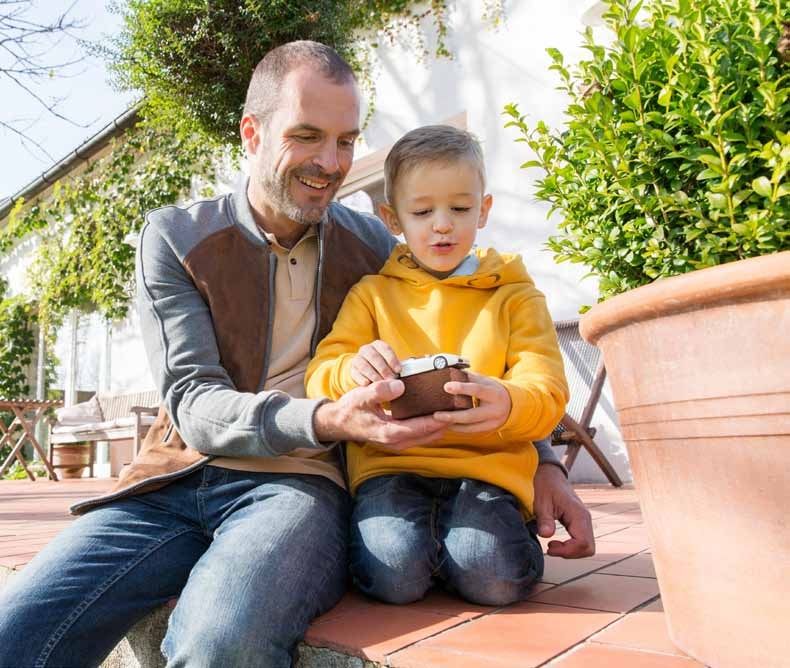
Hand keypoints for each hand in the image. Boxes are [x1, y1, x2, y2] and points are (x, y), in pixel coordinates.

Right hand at [313, 379, 446, 450]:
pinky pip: (420, 436)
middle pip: (429, 435)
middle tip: (459, 408)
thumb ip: (380, 390)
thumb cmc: (350, 409)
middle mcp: (396, 441)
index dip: (438, 419)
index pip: (421, 427)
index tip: (453, 408)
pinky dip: (431, 427)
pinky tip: (438, 415)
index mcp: (389, 432)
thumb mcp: (362, 395)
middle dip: (445, 423)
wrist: (339, 423)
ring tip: (454, 411)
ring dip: (440, 426)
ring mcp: (397, 442)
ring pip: (427, 438)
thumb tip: (400, 385)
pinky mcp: (398, 439)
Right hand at [350, 340, 400, 385]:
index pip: (385, 348)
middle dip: (383, 369)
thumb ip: (396, 369)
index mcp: (378, 345)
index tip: (398, 370)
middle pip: (374, 356)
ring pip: (364, 365)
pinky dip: (362, 379)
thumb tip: (400, 379)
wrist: (368, 375)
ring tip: (381, 384)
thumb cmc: (385, 370)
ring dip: (374, 375)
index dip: (392, 359)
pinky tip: (368, 384)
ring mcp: (358, 359)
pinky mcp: (352, 370)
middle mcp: (366, 349)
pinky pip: (356, 373)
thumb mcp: (391, 366)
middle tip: (390, 380)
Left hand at [433, 371, 511, 432]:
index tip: (446, 386)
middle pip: (471, 415)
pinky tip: (447, 424)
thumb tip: (446, 369)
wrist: (510, 404)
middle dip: (452, 416)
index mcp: (493, 392)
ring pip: (470, 426)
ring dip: (452, 424)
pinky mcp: (489, 430)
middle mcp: (495, 409)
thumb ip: (467, 376)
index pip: (477, 389)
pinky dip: (458, 428)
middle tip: (436, 414)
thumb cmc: (490, 389)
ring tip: (437, 420)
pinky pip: (471, 431)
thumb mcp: (483, 380)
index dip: (462, 388)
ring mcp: (493, 422)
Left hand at [533, 463, 594, 557]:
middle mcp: (585, 519)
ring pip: (587, 546)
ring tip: (552, 545)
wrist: (549, 475)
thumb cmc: (545, 485)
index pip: (583, 543)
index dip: (567, 551)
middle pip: (588, 548)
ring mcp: (584, 521)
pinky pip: (582, 541)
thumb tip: (546, 535)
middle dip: (570, 553)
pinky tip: (557, 542)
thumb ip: (544, 519)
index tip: (550, 547)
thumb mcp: (541, 501)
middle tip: (551, 547)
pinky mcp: (580, 523)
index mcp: (579, 514)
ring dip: (571, 551)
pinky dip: (571, 546)